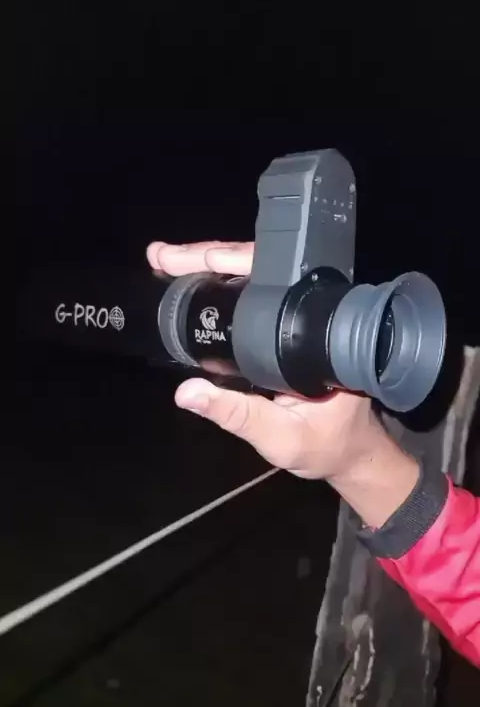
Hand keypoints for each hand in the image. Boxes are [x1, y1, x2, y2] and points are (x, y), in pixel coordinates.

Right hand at [146, 240, 389, 485]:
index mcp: (316, 332)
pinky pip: (256, 294)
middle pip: (259, 266)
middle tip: (160, 255)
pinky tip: (193, 279)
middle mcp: (312, 313)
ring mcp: (303, 314)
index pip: (271, 279)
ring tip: (166, 259)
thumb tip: (186, 392)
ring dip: (210, 264)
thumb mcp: (280, 437)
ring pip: (256, 275)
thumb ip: (235, 415)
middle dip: (205, 257)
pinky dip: (222, 285)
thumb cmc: (326, 446)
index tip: (188, 261)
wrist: (353, 451)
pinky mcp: (293, 324)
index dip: (229, 263)